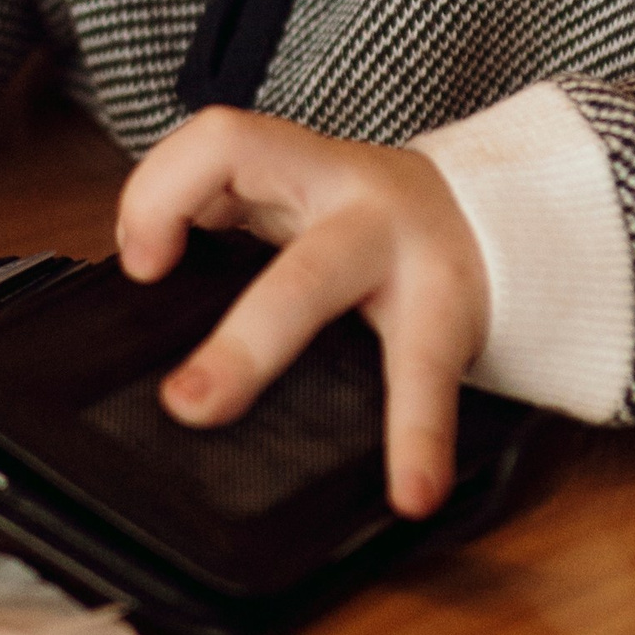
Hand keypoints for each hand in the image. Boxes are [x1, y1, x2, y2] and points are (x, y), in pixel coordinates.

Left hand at [116, 111, 489, 517]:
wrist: (492, 212)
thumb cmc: (367, 218)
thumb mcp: (297, 193)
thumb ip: (231, 218)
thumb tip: (143, 296)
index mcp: (301, 167)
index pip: (222, 144)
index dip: (164, 195)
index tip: (142, 266)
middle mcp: (356, 201)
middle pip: (294, 263)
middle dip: (241, 341)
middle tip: (187, 404)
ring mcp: (406, 256)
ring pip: (346, 304)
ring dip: (303, 374)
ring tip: (278, 447)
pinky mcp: (447, 314)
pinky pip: (430, 374)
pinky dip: (422, 436)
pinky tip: (414, 490)